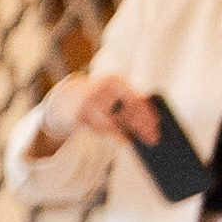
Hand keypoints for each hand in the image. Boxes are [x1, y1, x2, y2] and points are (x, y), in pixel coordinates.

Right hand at [53, 72, 169, 148]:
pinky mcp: (78, 117)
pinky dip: (114, 135)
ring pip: (113, 123)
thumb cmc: (97, 97)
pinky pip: (101, 129)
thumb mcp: (114, 93)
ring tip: (140, 141)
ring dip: (128, 133)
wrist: (64, 98)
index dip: (147, 112)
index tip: (158, 123)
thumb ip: (129, 102)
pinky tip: (125, 140)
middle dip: (141, 127)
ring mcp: (87, 104)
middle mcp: (100, 90)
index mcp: (113, 81)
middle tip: (153, 138)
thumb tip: (150, 120)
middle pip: (126, 112)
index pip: (135, 98)